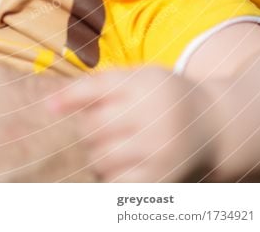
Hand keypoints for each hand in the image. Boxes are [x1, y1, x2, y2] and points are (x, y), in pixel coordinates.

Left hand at [51, 67, 219, 181]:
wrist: (212, 124)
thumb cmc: (161, 96)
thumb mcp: (137, 76)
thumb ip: (97, 84)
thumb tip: (49, 104)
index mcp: (144, 84)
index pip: (95, 90)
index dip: (68, 98)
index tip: (47, 107)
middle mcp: (153, 117)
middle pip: (93, 128)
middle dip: (85, 128)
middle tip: (95, 125)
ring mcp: (159, 152)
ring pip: (101, 158)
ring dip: (96, 153)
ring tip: (111, 143)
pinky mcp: (162, 179)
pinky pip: (117, 183)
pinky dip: (111, 175)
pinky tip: (122, 163)